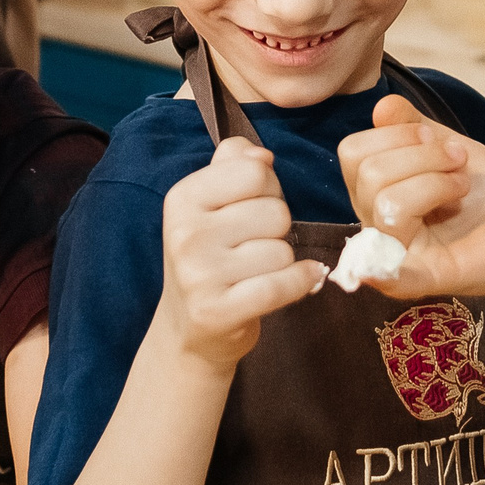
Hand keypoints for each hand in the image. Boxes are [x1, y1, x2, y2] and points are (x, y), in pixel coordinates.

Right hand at [156, 136, 325, 369]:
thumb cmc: (209, 259)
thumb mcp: (210, 206)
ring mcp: (198, 274)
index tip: (254, 208)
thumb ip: (234, 167)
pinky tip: (301, 280)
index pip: (255, 172)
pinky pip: (282, 284)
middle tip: (255, 246)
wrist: (187, 329)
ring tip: (257, 272)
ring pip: (282, 250)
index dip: (269, 189)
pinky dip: (301, 282)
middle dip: (277, 229)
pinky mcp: (217, 310)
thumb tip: (262, 155)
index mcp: (182, 199)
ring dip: (282, 262)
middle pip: (275, 211)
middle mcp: (186, 234)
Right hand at [339, 97, 484, 302]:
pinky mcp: (428, 278)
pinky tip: (376, 273)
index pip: (354, 152)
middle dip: (424, 154)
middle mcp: (377, 223)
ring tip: (462, 189)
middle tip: (458, 164)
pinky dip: (381, 274)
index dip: (397, 134)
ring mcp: (400, 253)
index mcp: (375, 191)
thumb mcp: (447, 146)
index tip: (437, 140)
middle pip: (369, 173)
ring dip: (437, 182)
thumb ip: (411, 125)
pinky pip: (393, 278)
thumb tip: (382, 107)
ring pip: (386, 203)